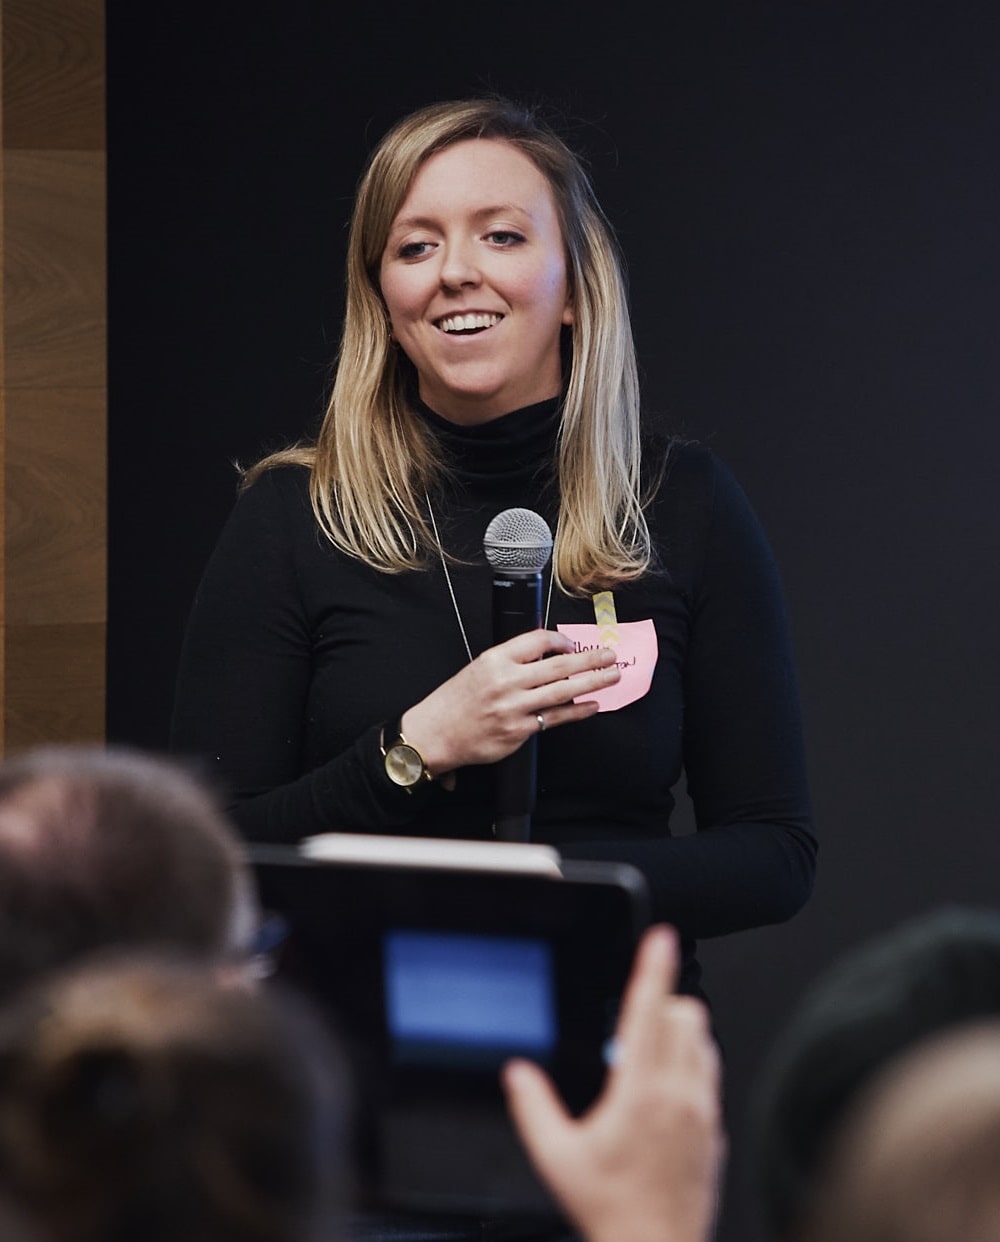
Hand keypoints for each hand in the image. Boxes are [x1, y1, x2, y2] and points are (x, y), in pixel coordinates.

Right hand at [400, 629, 619, 775]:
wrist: (435, 733)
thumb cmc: (455, 701)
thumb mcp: (479, 668)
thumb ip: (511, 661)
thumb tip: (549, 655)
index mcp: (495, 659)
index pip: (537, 640)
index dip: (560, 640)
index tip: (573, 643)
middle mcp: (506, 681)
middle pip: (558, 665)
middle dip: (589, 659)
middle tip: (609, 655)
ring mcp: (514, 707)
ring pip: (562, 691)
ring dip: (592, 682)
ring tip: (611, 676)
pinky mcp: (519, 731)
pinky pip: (556, 718)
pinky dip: (577, 712)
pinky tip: (592, 706)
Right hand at [501, 925, 724, 1241]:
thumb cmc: (612, 1209)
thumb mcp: (557, 1158)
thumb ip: (533, 1108)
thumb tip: (518, 1073)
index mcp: (640, 1091)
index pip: (650, 1010)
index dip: (655, 965)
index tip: (661, 936)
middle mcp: (678, 1094)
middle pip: (685, 1013)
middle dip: (663, 999)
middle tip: (636, 1011)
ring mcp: (702, 1111)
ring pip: (703, 1038)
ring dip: (680, 1029)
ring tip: (649, 1048)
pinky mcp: (715, 1129)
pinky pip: (711, 1072)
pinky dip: (693, 1061)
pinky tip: (667, 1085)